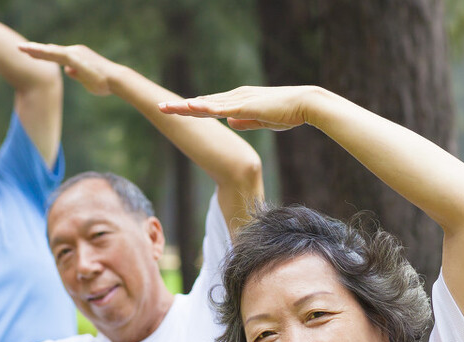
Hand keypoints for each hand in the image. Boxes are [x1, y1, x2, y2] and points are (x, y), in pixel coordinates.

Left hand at [18, 42, 114, 95]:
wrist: (115, 80)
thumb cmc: (103, 82)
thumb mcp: (86, 80)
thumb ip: (76, 74)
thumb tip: (67, 70)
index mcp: (75, 58)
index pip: (54, 56)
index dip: (41, 55)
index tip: (28, 54)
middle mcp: (73, 52)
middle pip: (50, 51)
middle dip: (34, 49)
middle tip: (19, 47)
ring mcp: (74, 53)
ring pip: (51, 51)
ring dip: (36, 49)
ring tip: (22, 48)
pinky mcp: (75, 57)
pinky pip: (56, 55)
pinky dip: (44, 53)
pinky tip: (33, 52)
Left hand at [159, 85, 313, 130]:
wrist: (305, 105)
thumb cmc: (286, 113)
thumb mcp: (261, 120)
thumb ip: (245, 121)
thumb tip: (229, 123)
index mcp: (237, 101)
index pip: (208, 106)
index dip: (189, 109)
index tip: (173, 111)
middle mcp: (234, 97)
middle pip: (201, 102)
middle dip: (179, 106)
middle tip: (158, 107)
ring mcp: (239, 100)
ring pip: (206, 104)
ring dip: (185, 106)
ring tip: (165, 107)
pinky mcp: (246, 105)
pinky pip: (221, 108)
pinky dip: (204, 107)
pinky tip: (190, 107)